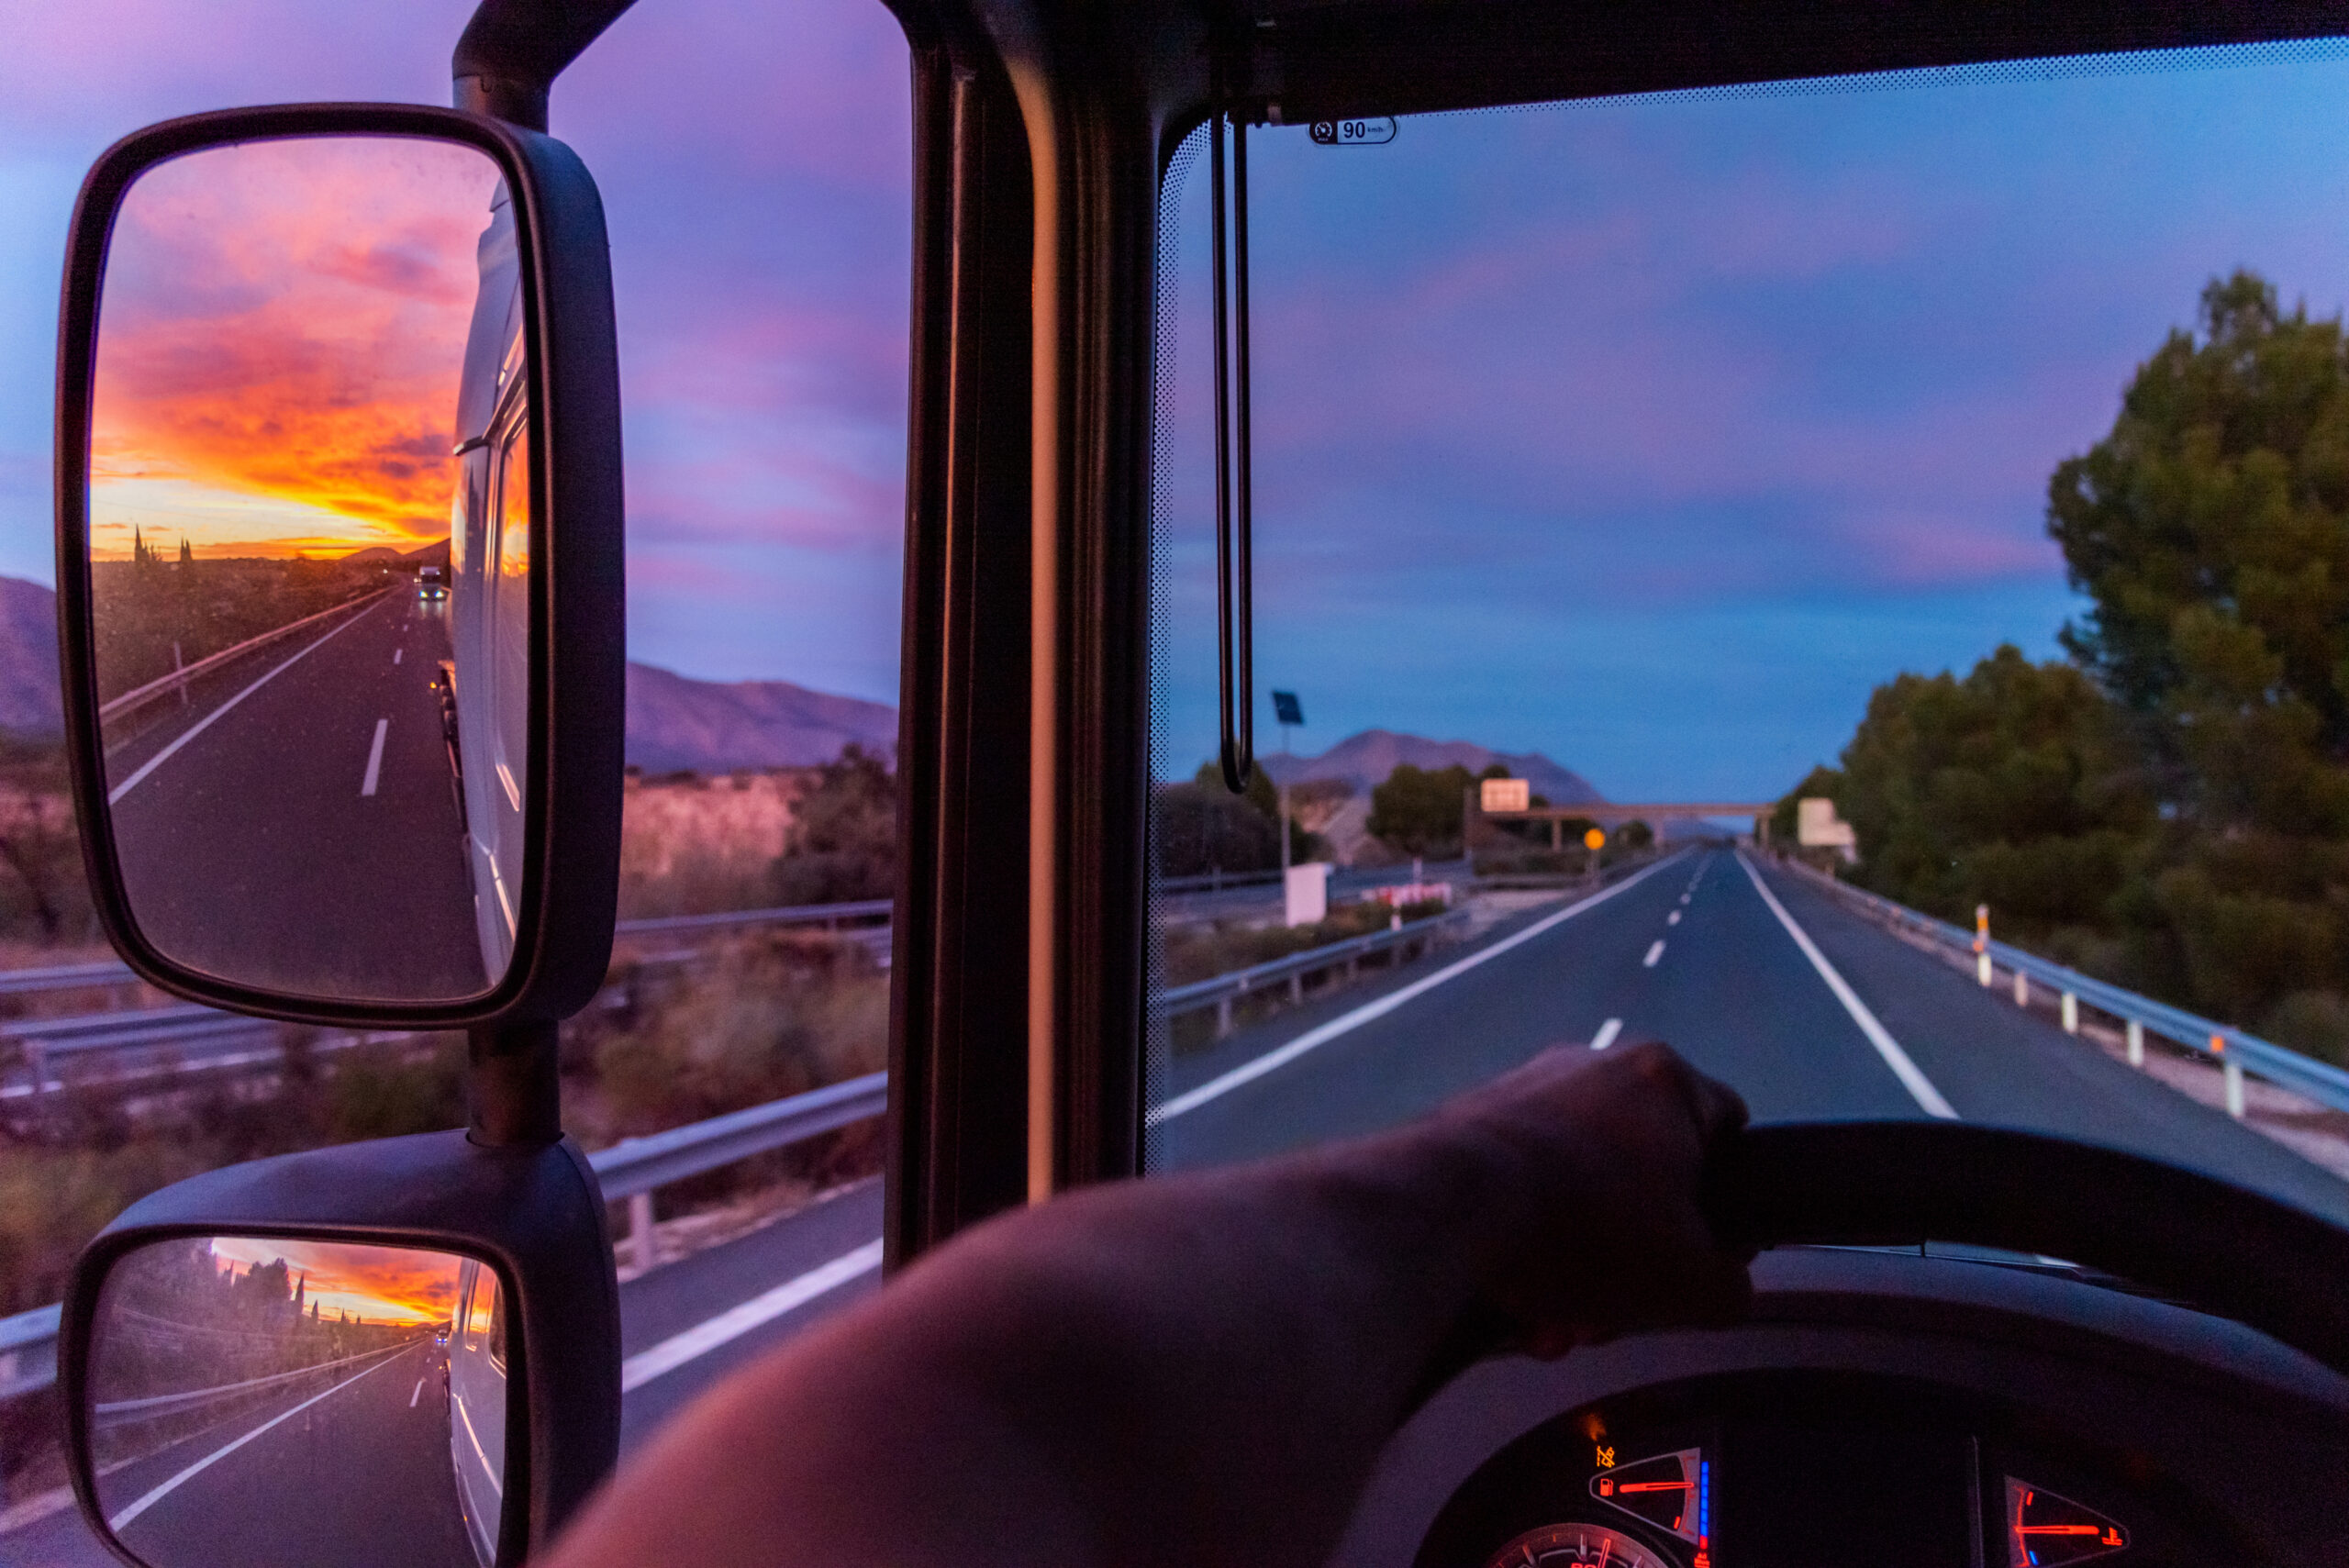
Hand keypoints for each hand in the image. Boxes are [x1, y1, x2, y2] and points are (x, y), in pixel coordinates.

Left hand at [1425, 1041, 1752, 1354]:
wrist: (1448, 1207)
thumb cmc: (1591, 1230)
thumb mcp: (1692, 1284)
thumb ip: (1730, 1284)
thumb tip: (1723, 1279)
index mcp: (1664, 1079)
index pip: (1726, 1126)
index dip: (1728, 1193)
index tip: (1706, 1247)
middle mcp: (1594, 1063)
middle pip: (1642, 1172)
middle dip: (1633, 1252)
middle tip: (1617, 1307)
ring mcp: (1524, 1085)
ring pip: (1577, 1188)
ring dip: (1575, 1260)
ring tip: (1557, 1319)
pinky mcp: (1467, 1117)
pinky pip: (1519, 1186)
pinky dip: (1523, 1240)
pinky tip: (1515, 1300)